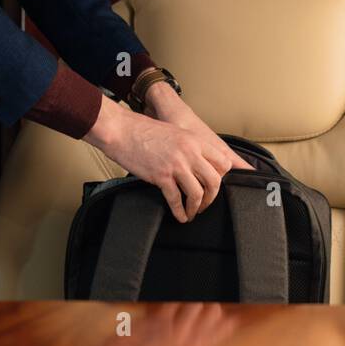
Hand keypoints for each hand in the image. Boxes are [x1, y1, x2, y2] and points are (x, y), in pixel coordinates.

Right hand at [82, 93, 251, 223]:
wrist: (121, 130)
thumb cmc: (143, 130)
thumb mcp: (175, 132)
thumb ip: (189, 146)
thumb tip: (198, 163)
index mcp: (195, 140)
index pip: (223, 162)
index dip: (222, 176)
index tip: (214, 185)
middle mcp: (189, 152)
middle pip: (214, 181)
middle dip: (212, 197)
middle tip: (205, 204)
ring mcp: (176, 165)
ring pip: (197, 193)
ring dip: (196, 207)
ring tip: (191, 212)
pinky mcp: (161, 176)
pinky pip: (176, 199)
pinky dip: (179, 211)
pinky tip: (180, 215)